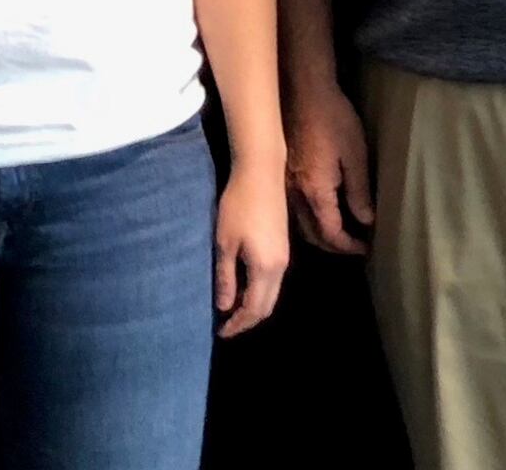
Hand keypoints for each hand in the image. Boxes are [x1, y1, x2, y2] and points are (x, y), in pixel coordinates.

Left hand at [215, 159, 293, 335]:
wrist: (262, 173)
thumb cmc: (238, 205)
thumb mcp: (225, 243)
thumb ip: (226, 277)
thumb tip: (225, 306)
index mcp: (266, 268)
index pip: (254, 309)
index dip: (238, 324)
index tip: (221, 332)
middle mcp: (280, 267)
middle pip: (267, 306)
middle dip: (248, 320)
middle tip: (226, 326)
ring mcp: (284, 256)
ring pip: (272, 294)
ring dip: (254, 306)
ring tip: (231, 309)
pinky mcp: (282, 246)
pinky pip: (273, 280)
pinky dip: (259, 291)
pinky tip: (242, 286)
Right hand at [284, 79, 376, 254]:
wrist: (302, 91)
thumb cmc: (333, 119)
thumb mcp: (355, 154)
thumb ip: (359, 191)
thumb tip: (366, 221)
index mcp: (315, 192)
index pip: (331, 233)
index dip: (349, 246)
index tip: (366, 248)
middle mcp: (295, 195)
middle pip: (312, 236)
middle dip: (334, 246)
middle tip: (355, 245)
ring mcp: (284, 186)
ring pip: (299, 225)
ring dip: (320, 236)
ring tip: (340, 234)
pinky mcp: (282, 175)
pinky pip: (293, 211)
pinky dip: (309, 221)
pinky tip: (320, 213)